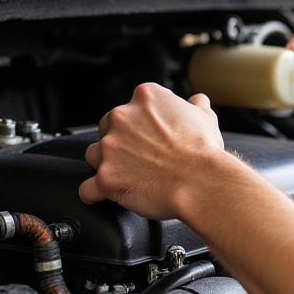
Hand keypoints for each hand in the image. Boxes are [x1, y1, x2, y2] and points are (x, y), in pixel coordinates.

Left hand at [79, 83, 225, 219]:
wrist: (202, 181)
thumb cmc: (204, 151)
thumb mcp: (206, 117)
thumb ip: (196, 105)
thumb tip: (197, 101)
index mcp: (146, 98)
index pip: (132, 107)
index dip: (141, 123)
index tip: (151, 135)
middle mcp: (122, 118)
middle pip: (107, 128)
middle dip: (120, 142)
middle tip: (143, 156)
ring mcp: (110, 148)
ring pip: (94, 154)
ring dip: (107, 164)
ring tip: (130, 175)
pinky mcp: (106, 177)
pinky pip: (87, 188)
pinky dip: (94, 193)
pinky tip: (104, 195)